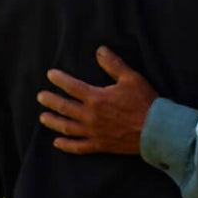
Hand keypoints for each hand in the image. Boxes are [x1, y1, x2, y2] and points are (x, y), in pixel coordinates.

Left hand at [38, 47, 158, 154]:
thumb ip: (114, 64)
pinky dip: (66, 145)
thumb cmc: (145, 102)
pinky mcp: (100, 145)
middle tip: (41, 96)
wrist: (155, 129)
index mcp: (96, 98)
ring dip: (53, 122)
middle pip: (64, 107)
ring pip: (67, 127)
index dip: (60, 79)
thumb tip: (100, 50)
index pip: (72, 87)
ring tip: (43, 117)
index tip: (51, 75)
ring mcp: (93, 132)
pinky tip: (57, 142)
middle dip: (50, 101)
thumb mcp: (132, 78)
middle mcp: (90, 116)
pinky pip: (78, 147)